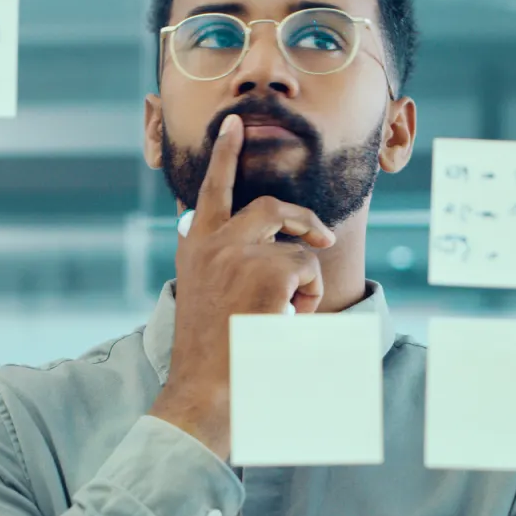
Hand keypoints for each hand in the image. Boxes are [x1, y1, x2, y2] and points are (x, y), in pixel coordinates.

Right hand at [150, 114, 336, 457]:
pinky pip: (308, 272)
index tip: (232, 125)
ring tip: (288, 318)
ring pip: (297, 248)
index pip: (211, 190)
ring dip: (304, 283)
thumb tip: (261, 250)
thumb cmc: (209, 355)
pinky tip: (285, 323)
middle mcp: (212, 240)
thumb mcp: (204, 297)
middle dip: (304, 219)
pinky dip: (308, 300)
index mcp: (193, 246)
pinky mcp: (267, 268)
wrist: (203, 389)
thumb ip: (221, 265)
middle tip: (322, 238)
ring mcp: (239, 251)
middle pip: (271, 208)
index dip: (224, 155)